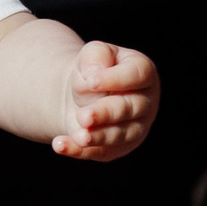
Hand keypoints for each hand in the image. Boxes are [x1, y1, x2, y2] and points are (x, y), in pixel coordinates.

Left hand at [53, 38, 156, 159]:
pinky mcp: (116, 148)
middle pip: (129, 109)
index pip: (137, 75)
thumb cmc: (94, 69)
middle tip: (84, 116)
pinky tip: (60, 145)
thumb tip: (93, 75)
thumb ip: (96, 56)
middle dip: (105, 113)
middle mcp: (145, 102)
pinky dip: (79, 151)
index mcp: (144, 73)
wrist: (82, 94)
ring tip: (79, 135)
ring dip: (97, 137)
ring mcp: (134, 128)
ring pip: (118, 135)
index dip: (116, 79)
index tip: (91, 81)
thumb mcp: (94, 53)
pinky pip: (99, 152)